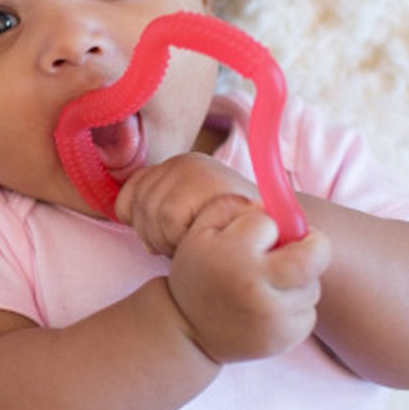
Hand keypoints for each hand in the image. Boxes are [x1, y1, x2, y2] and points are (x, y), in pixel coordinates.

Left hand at [115, 153, 259, 256]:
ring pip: (151, 213)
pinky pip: (169, 217)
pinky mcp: (206, 181)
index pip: (128, 194)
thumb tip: (130, 227)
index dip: (136, 222)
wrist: (280, 236)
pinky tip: (199, 241)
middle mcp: (182, 162)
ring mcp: (194, 169)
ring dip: (166, 240)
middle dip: (151, 236)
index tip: (159, 239)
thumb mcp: (189, 221)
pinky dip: (178, 238)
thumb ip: (157, 216)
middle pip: (137, 205)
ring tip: (190, 244)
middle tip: (177, 247)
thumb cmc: (230, 236)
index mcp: (173, 168)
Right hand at [116, 155, 330, 362]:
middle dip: (316, 246)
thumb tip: (268, 206)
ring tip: (271, 283)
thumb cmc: (198, 273)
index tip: (257, 235)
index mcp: (231, 255)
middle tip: (310, 244)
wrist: (188, 332)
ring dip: (299, 280)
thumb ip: (232, 207)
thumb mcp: (199, 232)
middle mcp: (254, 287)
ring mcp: (272, 317)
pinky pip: (308, 314)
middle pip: (312, 259)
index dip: (265, 225)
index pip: (270, 224)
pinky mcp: (284, 339)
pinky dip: (296, 308)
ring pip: (311, 287)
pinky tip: (271, 308)